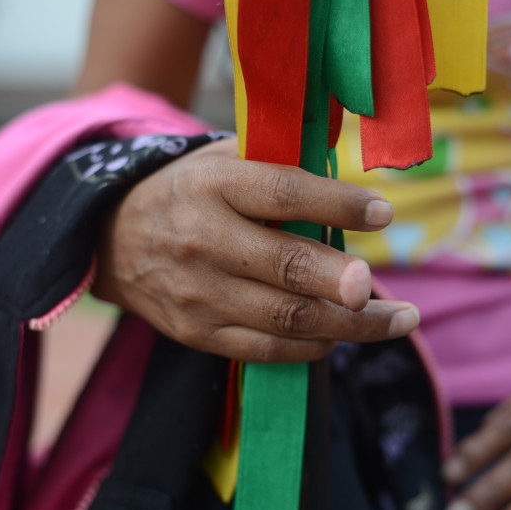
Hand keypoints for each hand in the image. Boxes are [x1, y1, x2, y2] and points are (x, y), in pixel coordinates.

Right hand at [92, 138, 418, 362]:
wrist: (112, 240)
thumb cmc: (189, 193)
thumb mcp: (221, 160)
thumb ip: (279, 163)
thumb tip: (351, 172)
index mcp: (215, 185)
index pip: (282, 193)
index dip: (336, 204)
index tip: (382, 214)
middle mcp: (205, 240)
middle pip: (285, 267)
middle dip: (340, 282)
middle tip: (379, 287)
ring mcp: (201, 294)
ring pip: (285, 318)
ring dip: (350, 326)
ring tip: (398, 320)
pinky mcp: (199, 333)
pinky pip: (266, 350)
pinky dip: (312, 347)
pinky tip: (344, 336)